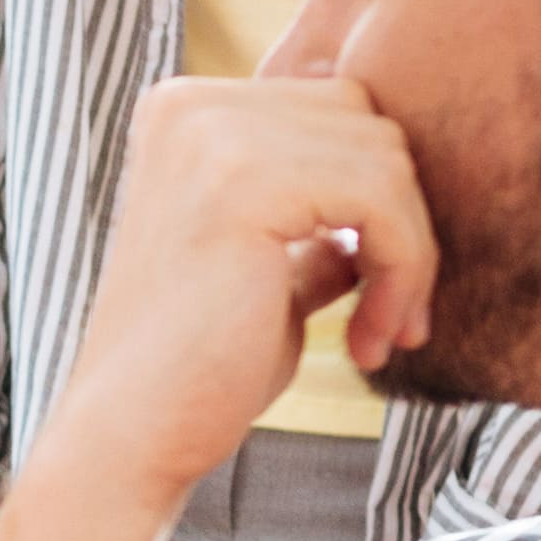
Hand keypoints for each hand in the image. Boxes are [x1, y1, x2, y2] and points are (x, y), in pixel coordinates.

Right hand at [39, 79, 437, 521]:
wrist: (130, 435)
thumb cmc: (202, 365)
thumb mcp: (273, 270)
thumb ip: (319, 220)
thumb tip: (398, 194)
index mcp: (186, 112)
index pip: (340, 111)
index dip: (381, 201)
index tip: (381, 296)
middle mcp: (191, 105)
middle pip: (370, 121)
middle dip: (404, 223)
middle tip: (391, 321)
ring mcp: (212, 135)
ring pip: (387, 160)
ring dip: (409, 258)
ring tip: (380, 337)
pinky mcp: (244, 182)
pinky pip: (381, 201)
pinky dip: (403, 274)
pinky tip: (369, 343)